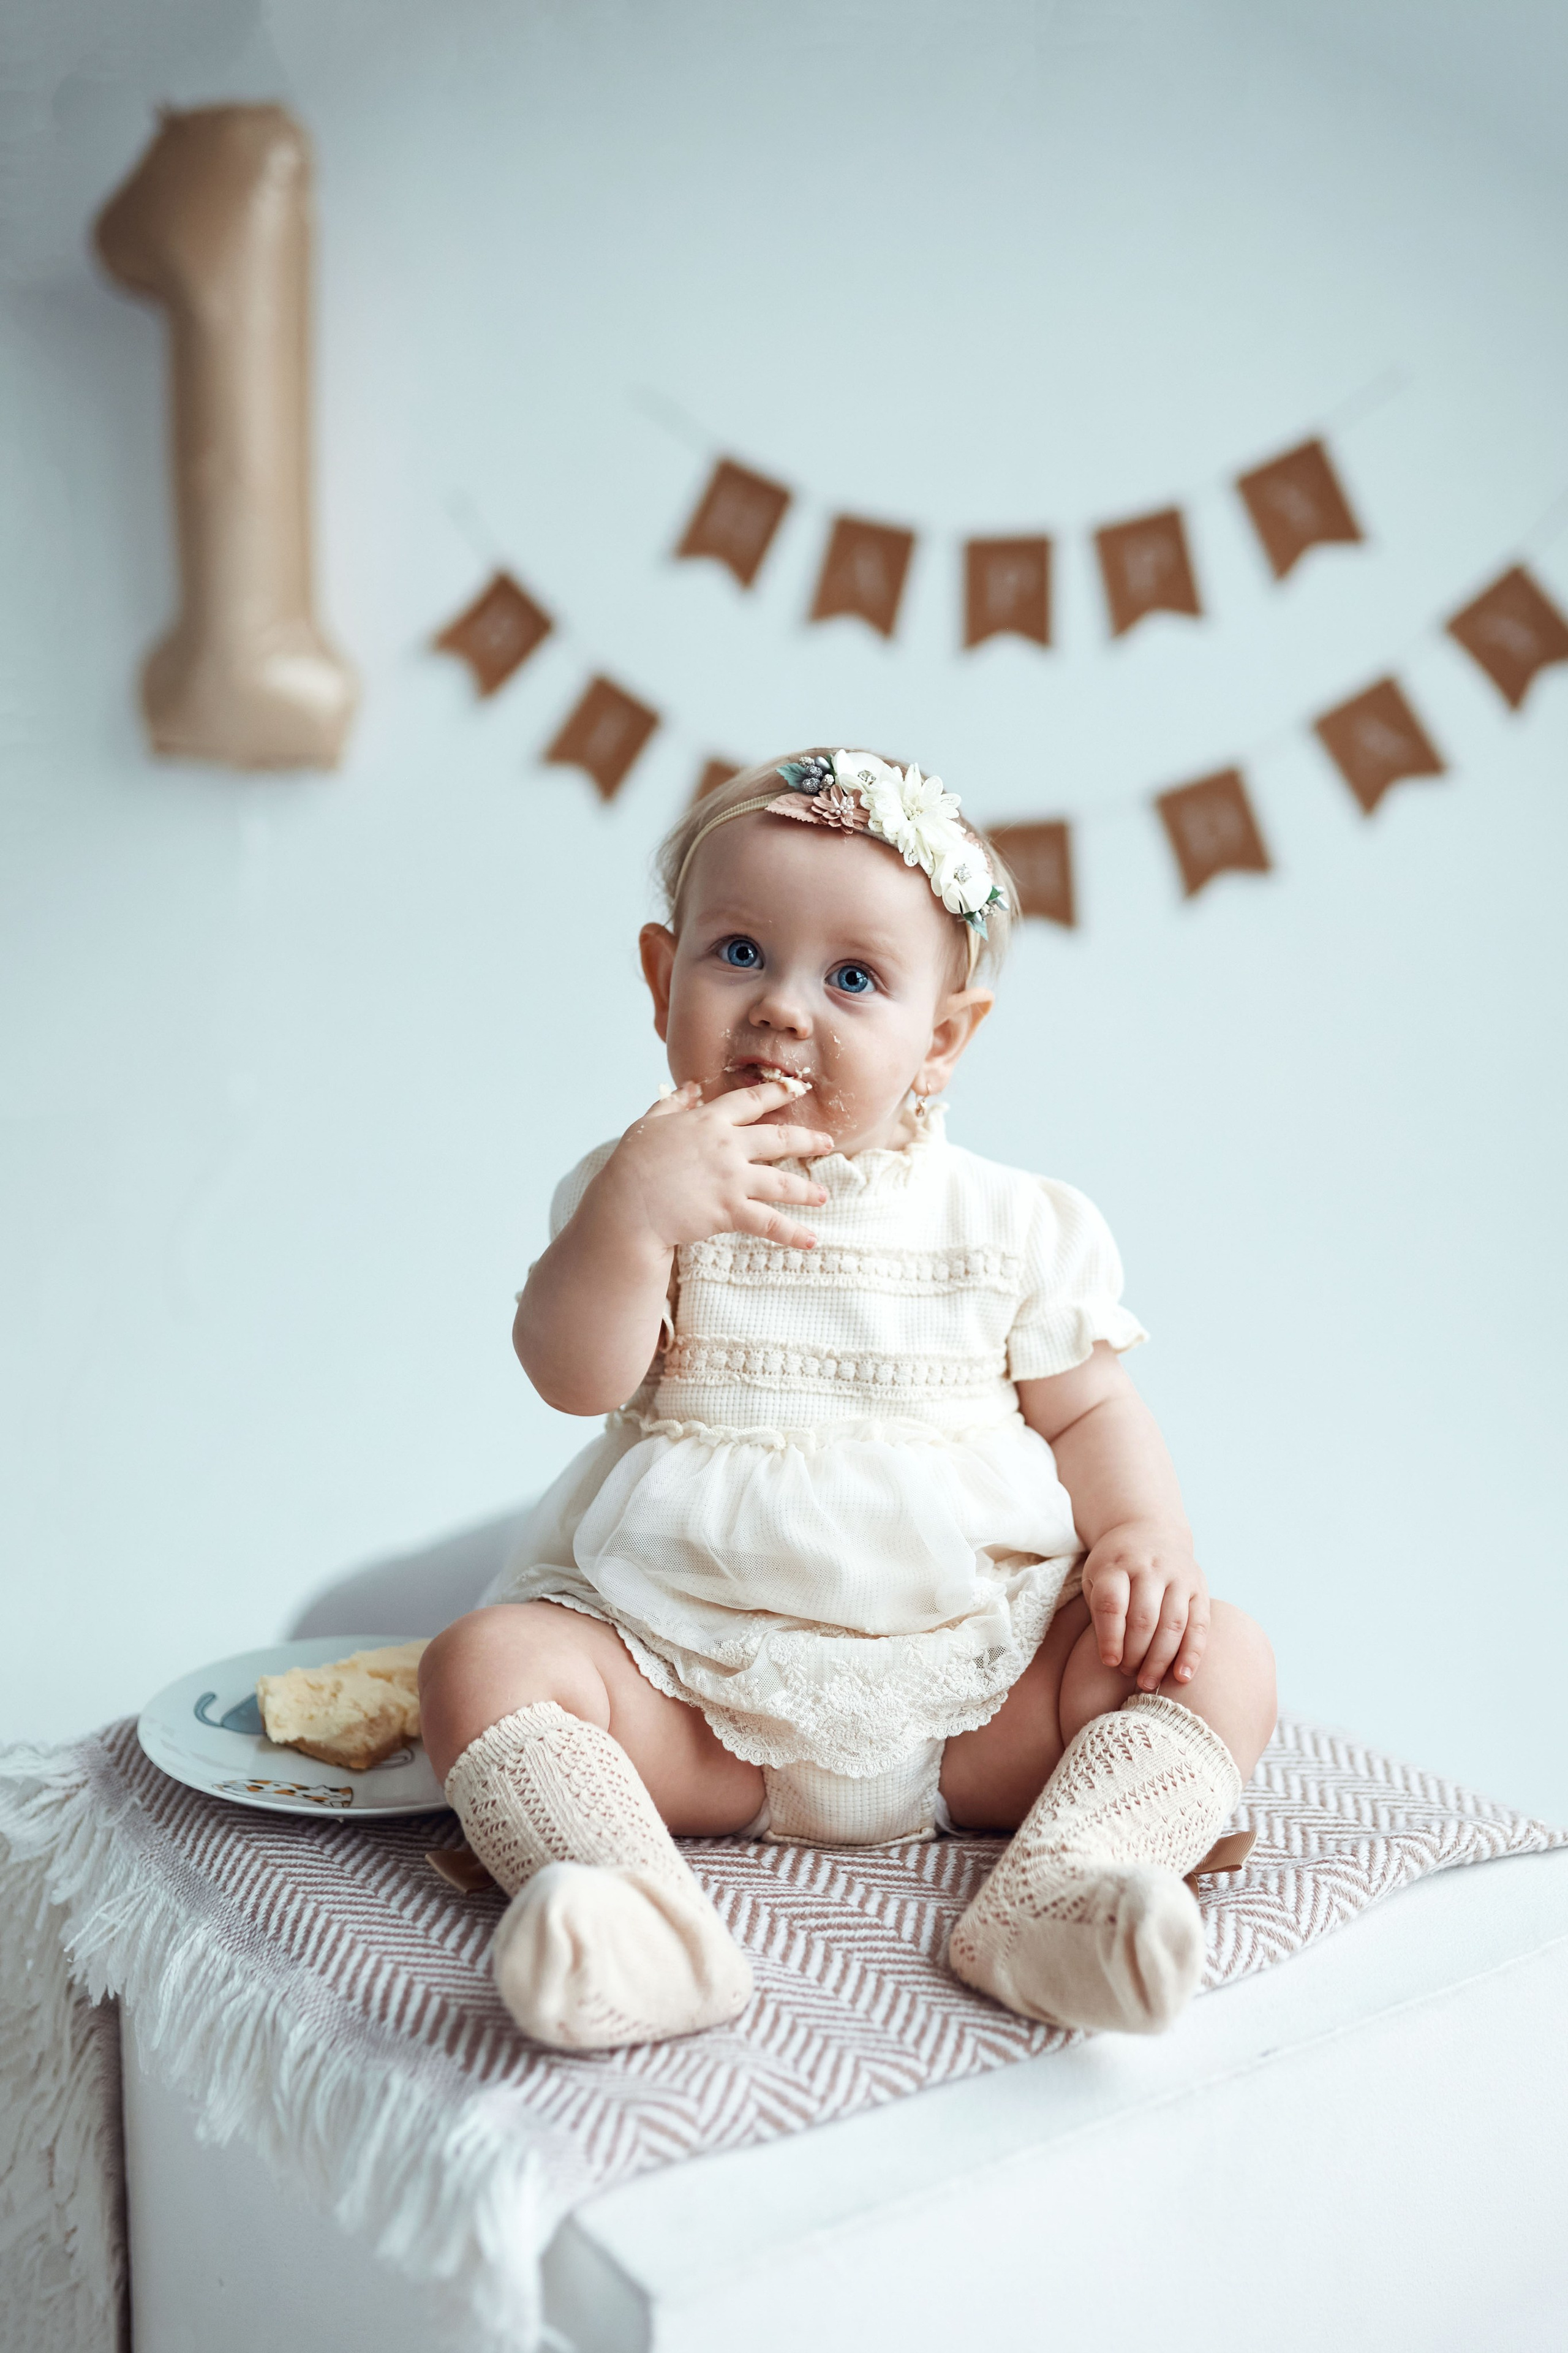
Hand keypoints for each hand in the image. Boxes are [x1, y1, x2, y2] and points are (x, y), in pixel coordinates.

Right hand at [601, 1077, 835, 1253]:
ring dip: (806, 1190)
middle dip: (806, 1140)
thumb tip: (692, 1086)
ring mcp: (731, 1179)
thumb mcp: (650, 1123)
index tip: (799, 1088)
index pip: (751, 1100)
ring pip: (781, 1182)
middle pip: (778, 1139)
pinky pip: (769, 1223)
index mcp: (708, 1121)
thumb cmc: (632, 1164)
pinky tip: (812, 1240)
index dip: (778, 1092)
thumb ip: (674, 1102)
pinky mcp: (729, 1210)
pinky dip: (792, 1233)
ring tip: (823, 1196)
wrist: (626, 1205)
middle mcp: (727, 1146)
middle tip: (827, 1143)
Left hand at [1080, 1520, 1209, 1691]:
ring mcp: (1178, 1576)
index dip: (1110, 1637)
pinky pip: (1199, 1625)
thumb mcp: (1096, 1577)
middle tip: (1128, 1674)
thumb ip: (1101, 1612)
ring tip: (1147, 1682)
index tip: (1109, 1662)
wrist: (1149, 1531)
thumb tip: (1112, 1660)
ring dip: (1161, 1659)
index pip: (1112, 1603)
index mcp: (1117, 1564)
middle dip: (1136, 1653)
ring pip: (1173, 1624)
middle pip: (1144, 1618)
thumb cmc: (1116, 1567)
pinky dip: (1192, 1654)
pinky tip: (1182, 1677)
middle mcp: (1149, 1567)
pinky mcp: (1199, 1587)